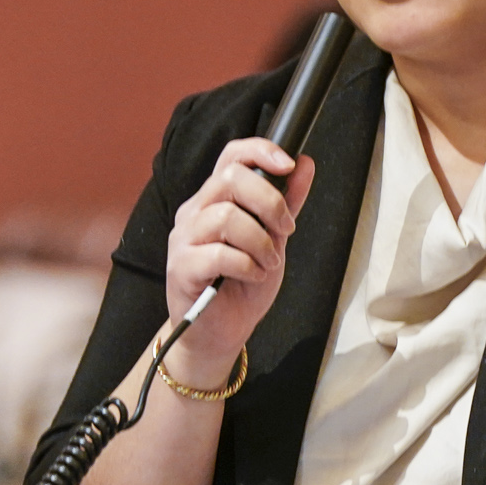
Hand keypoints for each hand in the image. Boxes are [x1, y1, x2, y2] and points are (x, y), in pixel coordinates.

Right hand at [162, 138, 315, 387]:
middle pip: (230, 179)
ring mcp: (183, 239)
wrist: (218, 333)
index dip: (260, 151)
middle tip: (286, 230)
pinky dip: (247, 265)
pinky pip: (219, 253)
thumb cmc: (241, 285)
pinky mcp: (180, 268)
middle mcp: (194, 212)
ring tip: (268, 263)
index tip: (289, 164)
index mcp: (214, 199)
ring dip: (261, 242)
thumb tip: (305, 163)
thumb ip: (287, 203)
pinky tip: (253, 276)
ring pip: (226, 217)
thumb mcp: (274, 240)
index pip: (231, 156)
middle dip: (269, 202)